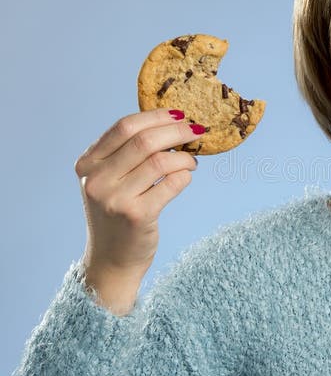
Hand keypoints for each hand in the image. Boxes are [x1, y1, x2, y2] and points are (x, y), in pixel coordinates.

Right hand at [74, 108, 205, 279]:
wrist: (111, 261)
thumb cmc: (116, 214)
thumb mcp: (108, 181)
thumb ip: (125, 153)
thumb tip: (170, 122)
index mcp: (87, 164)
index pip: (124, 127)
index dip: (156, 116)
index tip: (179, 114)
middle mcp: (96, 180)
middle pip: (144, 140)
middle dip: (177, 131)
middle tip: (197, 131)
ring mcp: (115, 199)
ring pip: (160, 161)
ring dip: (184, 157)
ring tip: (191, 161)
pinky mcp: (137, 215)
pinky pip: (171, 184)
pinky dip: (184, 176)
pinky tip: (185, 177)